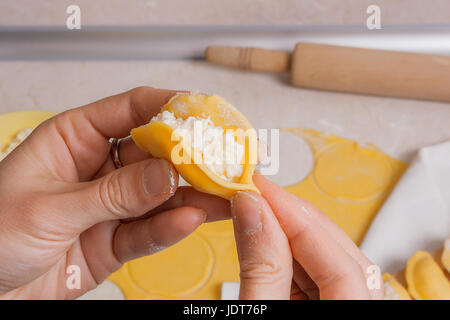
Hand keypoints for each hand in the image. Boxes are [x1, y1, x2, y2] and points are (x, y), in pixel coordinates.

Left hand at [0, 87, 229, 298]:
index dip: (170, 107)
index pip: (132, 110)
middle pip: (157, 152)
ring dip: (194, 194)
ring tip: (225, 194)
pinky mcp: (118, 239)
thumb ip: (113, 194)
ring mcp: (113, 204)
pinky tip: (192, 219)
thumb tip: (165, 175)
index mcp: (75, 139)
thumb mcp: (50, 208)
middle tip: (225, 159)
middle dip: (193, 156)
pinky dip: (172, 227)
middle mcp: (100, 167)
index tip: (205, 113)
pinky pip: (151, 230)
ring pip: (162, 194)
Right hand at [231, 175, 383, 299]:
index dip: (300, 221)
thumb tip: (252, 208)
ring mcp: (340, 306)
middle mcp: (355, 309)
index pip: (342, 265)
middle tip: (258, 194)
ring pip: (326, 262)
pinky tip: (264, 237)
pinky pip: (312, 275)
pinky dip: (286, 254)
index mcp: (353, 317)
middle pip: (340, 256)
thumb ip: (261, 268)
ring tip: (257, 210)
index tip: (261, 191)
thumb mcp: (259, 314)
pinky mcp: (321, 305)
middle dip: (296, 220)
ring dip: (289, 234)